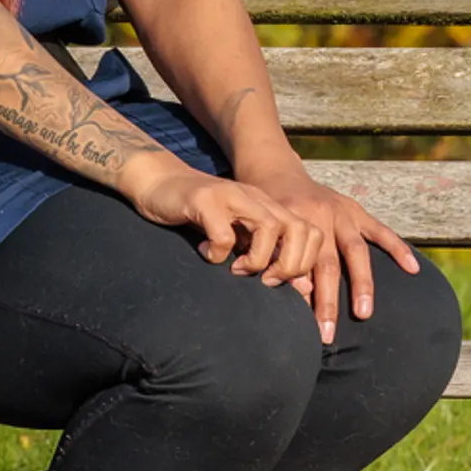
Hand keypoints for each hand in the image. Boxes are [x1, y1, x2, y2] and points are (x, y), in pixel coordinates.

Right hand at [120, 153, 327, 309]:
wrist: (159, 183)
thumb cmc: (200, 216)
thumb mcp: (238, 237)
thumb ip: (266, 255)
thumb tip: (304, 287)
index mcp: (270, 207)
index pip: (311, 232)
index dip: (303, 262)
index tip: (278, 280)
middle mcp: (257, 199)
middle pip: (300, 229)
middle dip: (289, 264)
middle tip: (264, 279)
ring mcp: (232, 196)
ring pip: (269, 227)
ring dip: (257, 258)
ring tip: (236, 268)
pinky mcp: (204, 200)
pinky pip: (223, 233)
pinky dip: (218, 252)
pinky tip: (207, 253)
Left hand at [243, 162, 422, 343]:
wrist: (274, 171)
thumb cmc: (264, 210)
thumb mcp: (257, 229)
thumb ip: (270, 255)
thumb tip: (284, 290)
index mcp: (292, 222)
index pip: (297, 265)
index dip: (299, 295)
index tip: (299, 325)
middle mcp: (319, 217)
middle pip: (326, 265)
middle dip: (327, 302)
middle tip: (326, 334)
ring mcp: (341, 213)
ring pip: (355, 252)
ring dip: (361, 285)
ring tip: (364, 314)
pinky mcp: (356, 210)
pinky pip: (381, 231)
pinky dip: (398, 248)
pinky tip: (413, 269)